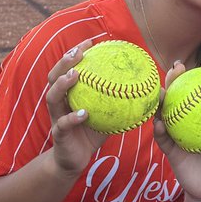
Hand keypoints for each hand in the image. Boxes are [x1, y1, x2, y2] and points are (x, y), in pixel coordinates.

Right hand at [46, 39, 109, 173]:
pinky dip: (73, 117)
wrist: (75, 160)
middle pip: (54, 76)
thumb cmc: (92, 133)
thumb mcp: (107, 115)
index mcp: (68, 94)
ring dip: (63, 84)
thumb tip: (147, 87)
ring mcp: (56, 117)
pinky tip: (85, 113)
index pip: (68, 68)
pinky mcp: (59, 134)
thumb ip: (121, 100)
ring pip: (53, 97)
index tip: (91, 41)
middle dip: (64, 62)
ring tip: (76, 75)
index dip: (76, 53)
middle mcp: (59, 102)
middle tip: (79, 52)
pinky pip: (63, 124)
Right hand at [153, 61, 200, 200]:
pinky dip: (161, 129)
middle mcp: (188, 120)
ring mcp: (177, 133)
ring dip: (162, 100)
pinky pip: (163, 138)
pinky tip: (161, 123)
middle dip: (177, 78)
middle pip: (179, 94)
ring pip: (166, 112)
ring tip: (162, 91)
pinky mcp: (169, 149)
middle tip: (179, 67)